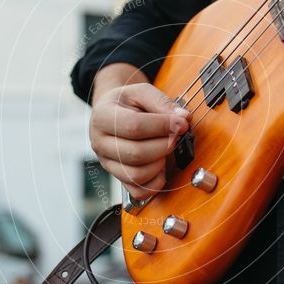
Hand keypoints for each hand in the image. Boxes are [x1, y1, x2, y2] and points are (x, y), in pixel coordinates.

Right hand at [90, 64, 189, 199]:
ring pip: (137, 175)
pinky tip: (161, 165)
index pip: (134, 126)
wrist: (110, 113)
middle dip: (164, 145)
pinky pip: (139, 191)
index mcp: (102, 117)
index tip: (181, 123)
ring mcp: (108, 164)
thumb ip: (162, 103)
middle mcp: (99, 143)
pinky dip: (156, 181)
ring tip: (165, 148)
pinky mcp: (118, 178)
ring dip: (160, 163)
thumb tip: (183, 118)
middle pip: (136, 153)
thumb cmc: (126, 103)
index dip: (163, 126)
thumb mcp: (141, 92)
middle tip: (176, 136)